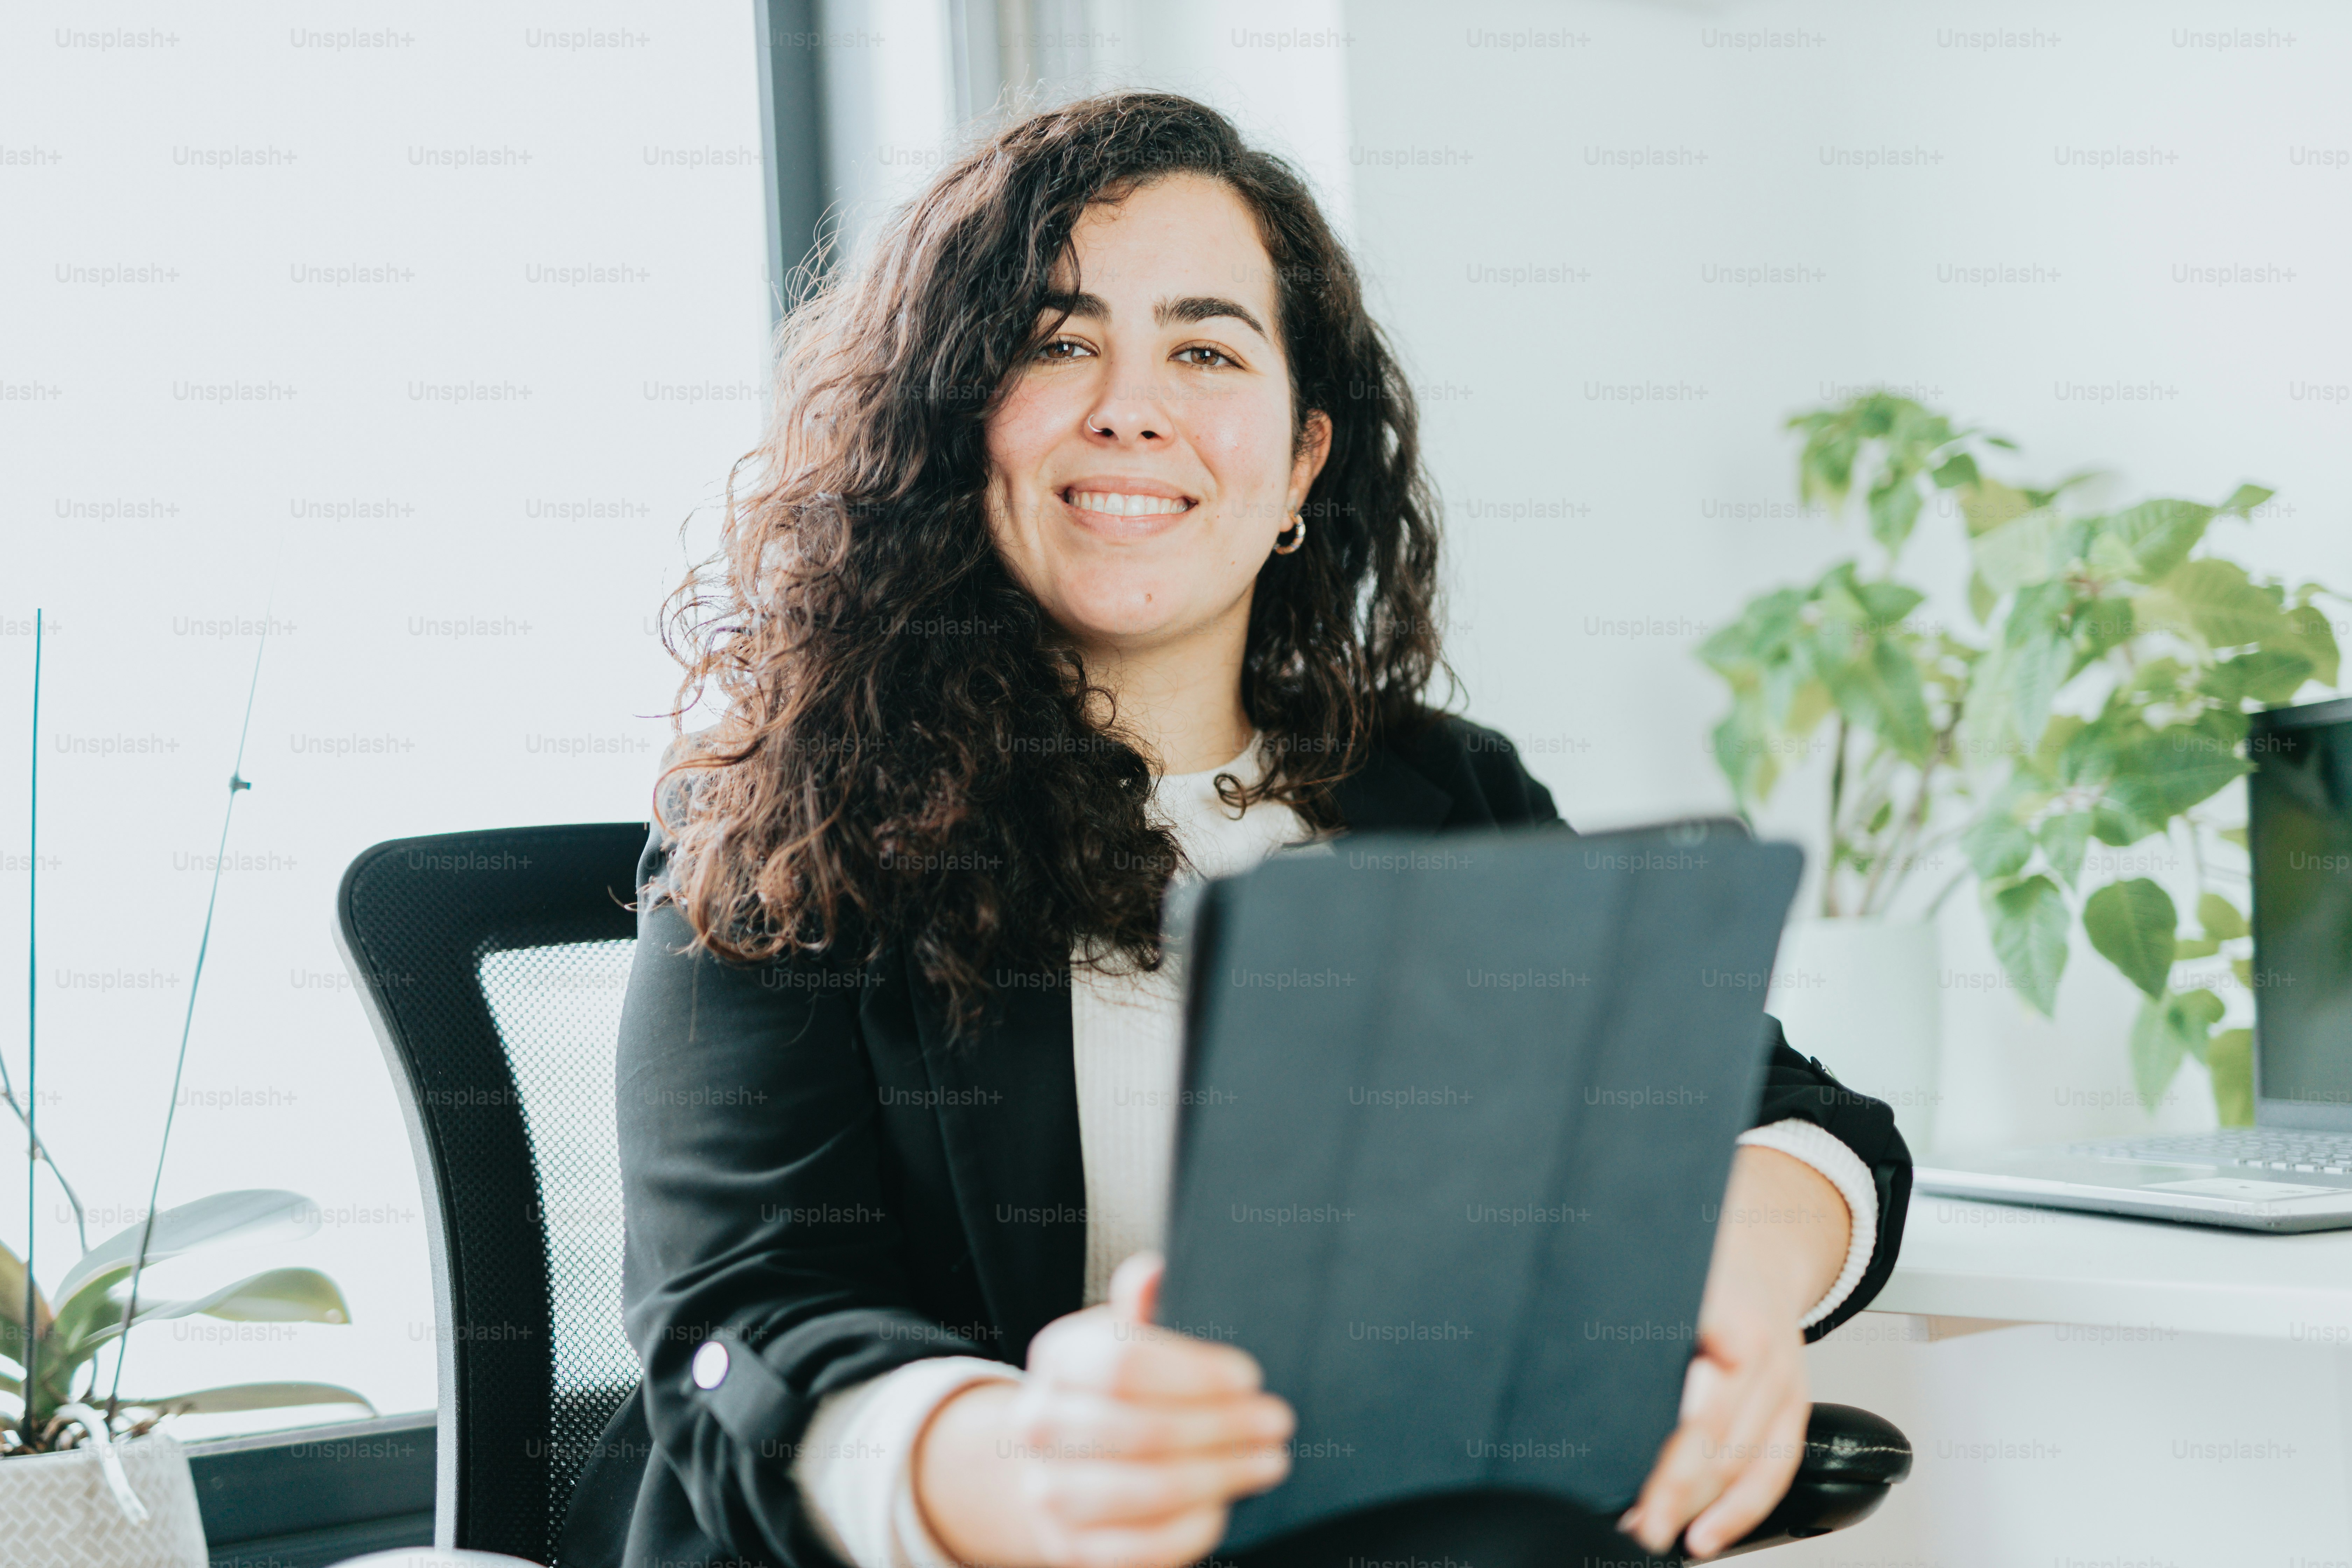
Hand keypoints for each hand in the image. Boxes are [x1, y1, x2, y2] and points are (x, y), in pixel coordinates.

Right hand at [913, 1250, 1294, 1567]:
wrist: (1060, 1464)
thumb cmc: (1112, 1391)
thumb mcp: (1124, 1336)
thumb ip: (1143, 1308)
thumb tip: (1157, 1271)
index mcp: (1057, 1359)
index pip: (1124, 1364)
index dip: (1196, 1373)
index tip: (1250, 1376)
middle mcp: (1040, 1426)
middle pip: (1141, 1431)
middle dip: (1224, 1426)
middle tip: (1277, 1421)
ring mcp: (1050, 1493)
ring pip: (1144, 1492)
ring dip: (1220, 1476)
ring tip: (1269, 1461)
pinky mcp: (1073, 1549)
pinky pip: (1141, 1550)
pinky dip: (1193, 1528)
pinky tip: (1227, 1504)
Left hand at [1618, 1146, 1849, 1559]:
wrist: (1765, 1239)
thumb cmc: (1702, 1254)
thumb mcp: (1660, 1265)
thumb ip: (1622, 1304)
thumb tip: (1552, 1338)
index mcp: (1725, 1308)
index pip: (1698, 1383)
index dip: (1673, 1432)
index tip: (1630, 1462)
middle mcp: (1762, 1349)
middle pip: (1718, 1433)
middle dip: (1673, 1484)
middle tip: (1631, 1520)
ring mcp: (1784, 1383)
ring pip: (1745, 1461)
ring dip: (1698, 1507)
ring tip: (1651, 1533)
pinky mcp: (1793, 1408)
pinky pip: (1774, 1469)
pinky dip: (1741, 1512)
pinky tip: (1704, 1537)